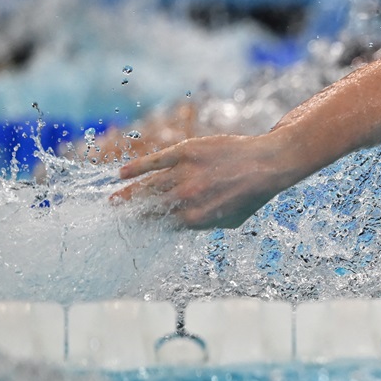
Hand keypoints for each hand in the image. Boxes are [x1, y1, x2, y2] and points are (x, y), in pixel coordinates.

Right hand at [113, 133, 287, 228]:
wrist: (268, 162)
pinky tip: (121, 174)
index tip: (132, 229)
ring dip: (126, 195)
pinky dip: (135, 168)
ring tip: (112, 201)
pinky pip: (154, 161)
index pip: (161, 226)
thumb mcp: (231, 221)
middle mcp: (187, 197)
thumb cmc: (252, 195)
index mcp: (196, 218)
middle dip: (129, 214)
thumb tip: (178, 229)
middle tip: (114, 217)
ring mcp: (185, 173)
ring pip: (146, 186)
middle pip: (148, 208)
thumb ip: (204, 226)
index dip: (144, 227)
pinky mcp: (186, 151)